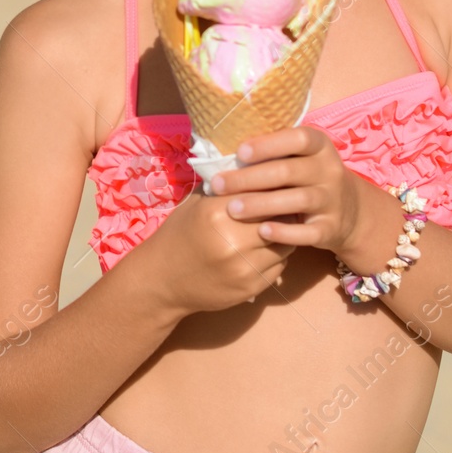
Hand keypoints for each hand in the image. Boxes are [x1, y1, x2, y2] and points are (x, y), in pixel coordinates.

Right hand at [123, 190, 294, 319]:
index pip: (262, 191)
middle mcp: (233, 240)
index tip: (281, 181)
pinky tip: (265, 248)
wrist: (162, 280)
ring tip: (276, 225)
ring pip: (286, 242)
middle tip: (289, 202)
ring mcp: (244, 267)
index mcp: (217, 213)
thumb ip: (225, 186)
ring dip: (284, 233)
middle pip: (280, 217)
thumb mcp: (195, 203)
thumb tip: (257, 165)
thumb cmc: (179, 234)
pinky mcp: (252, 287)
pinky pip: (281, 265)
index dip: (274, 185)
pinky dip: (278, 254)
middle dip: (284, 209)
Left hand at [209, 126, 365, 253]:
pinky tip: (262, 231)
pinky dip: (286, 232)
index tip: (240, 153)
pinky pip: (308, 232)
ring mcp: (333, 200)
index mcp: (320, 147)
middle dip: (250, 178)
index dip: (269, 144)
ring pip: (298, 200)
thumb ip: (270, 154)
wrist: (349, 211)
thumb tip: (222, 152)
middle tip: (218, 185)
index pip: (299, 139)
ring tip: (232, 209)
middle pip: (288, 171)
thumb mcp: (298, 159)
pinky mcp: (331, 228)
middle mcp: (330, 171)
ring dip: (262, 204)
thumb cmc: (306, 177)